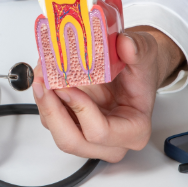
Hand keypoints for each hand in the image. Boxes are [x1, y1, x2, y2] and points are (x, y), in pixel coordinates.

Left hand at [32, 27, 184, 161]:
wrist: (134, 70)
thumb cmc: (140, 70)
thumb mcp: (145, 54)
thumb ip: (138, 49)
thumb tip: (125, 45)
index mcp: (134, 130)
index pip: (100, 132)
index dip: (80, 110)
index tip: (67, 86)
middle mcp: (110, 141)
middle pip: (71, 141)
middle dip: (52, 111)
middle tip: (43, 83)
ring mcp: (88, 135)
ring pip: (56, 130)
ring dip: (44, 102)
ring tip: (41, 73)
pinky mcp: (72, 125)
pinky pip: (51, 119)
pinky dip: (44, 98)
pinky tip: (44, 77)